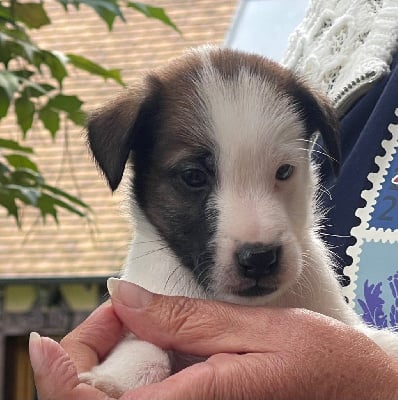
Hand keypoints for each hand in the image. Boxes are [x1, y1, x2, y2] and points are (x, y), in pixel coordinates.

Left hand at [30, 280, 397, 399]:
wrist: (356, 389)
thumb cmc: (318, 360)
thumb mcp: (253, 329)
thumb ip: (184, 319)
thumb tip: (121, 294)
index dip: (64, 382)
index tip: (45, 345)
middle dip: (85, 360)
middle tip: (111, 309)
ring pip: (122, 399)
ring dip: (106, 360)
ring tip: (128, 316)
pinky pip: (148, 394)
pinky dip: (131, 364)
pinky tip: (148, 334)